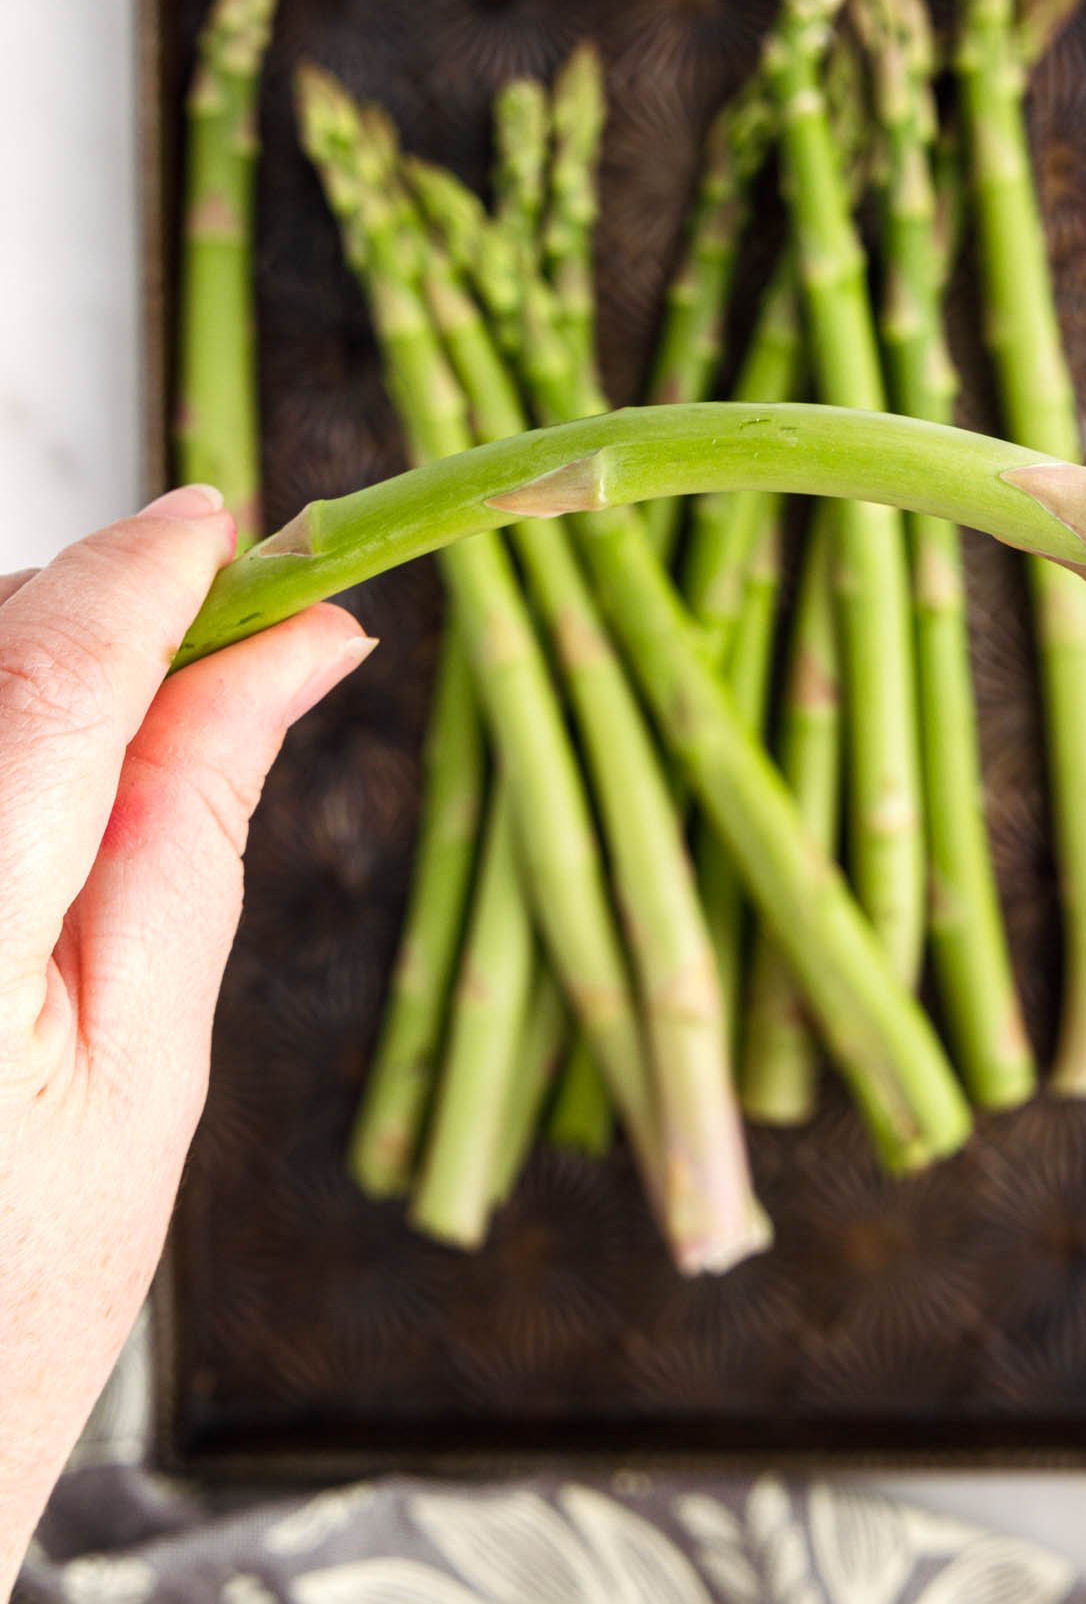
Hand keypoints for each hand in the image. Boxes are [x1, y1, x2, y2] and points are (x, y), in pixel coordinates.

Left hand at [0, 486, 372, 1588]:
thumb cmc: (0, 1320)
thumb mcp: (144, 1075)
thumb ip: (192, 830)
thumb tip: (293, 651)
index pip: (53, 671)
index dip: (152, 573)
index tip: (232, 527)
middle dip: (95, 622)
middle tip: (224, 664)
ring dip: (26, 677)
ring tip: (107, 779)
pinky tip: (24, 816)